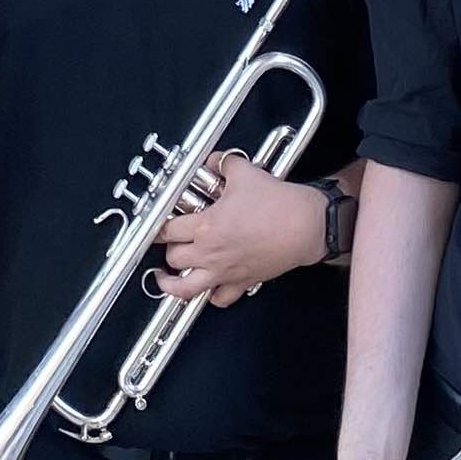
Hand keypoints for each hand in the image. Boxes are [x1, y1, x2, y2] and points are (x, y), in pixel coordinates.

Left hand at [153, 153, 327, 305]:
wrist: (305, 226)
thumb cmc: (277, 204)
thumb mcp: (245, 173)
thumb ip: (223, 163)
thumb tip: (214, 160)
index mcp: (207, 226)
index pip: (168, 230)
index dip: (158, 228)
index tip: (155, 226)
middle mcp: (211, 252)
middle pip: (174, 258)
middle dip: (168, 250)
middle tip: (169, 242)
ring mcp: (225, 271)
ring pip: (187, 289)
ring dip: (173, 284)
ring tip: (166, 278)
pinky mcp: (243, 282)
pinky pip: (220, 299)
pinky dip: (211, 296)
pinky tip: (208, 288)